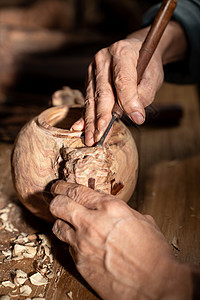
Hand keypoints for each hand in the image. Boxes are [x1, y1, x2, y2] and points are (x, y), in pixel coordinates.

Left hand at [50, 181, 190, 299]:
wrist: (155, 284)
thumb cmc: (153, 252)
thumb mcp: (140, 220)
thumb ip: (120, 210)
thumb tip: (110, 207)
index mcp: (109, 208)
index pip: (76, 191)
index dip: (64, 187)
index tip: (60, 186)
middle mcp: (92, 223)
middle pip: (59, 205)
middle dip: (55, 199)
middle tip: (55, 199)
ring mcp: (83, 243)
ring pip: (57, 226)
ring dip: (61, 222)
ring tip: (67, 223)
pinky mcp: (80, 262)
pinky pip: (68, 247)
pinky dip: (71, 243)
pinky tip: (80, 243)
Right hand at [71, 21, 186, 145]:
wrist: (136, 51)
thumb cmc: (146, 65)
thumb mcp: (153, 77)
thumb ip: (144, 95)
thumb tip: (135, 116)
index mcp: (121, 52)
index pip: (123, 81)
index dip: (128, 101)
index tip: (136, 119)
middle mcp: (103, 58)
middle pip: (102, 92)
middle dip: (102, 117)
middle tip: (101, 136)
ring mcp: (93, 69)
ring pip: (92, 99)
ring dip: (91, 121)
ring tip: (91, 139)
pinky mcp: (89, 79)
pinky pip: (87, 100)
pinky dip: (85, 116)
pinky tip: (80, 128)